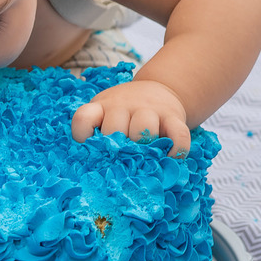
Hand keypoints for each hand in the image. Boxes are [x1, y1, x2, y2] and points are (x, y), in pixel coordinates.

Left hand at [71, 79, 190, 156]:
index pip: (83, 118)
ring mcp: (150, 109)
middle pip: (115, 130)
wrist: (158, 89)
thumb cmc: (125, 112)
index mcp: (102, 107)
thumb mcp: (106, 114)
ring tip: (145, 161)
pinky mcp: (173, 116)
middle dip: (117, 150)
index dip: (83, 136)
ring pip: (144, 130)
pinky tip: (170, 160)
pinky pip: (178, 135)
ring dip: (144, 150)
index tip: (89, 148)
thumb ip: (99, 135)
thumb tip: (97, 171)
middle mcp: (124, 105)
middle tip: (122, 161)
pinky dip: (176, 151)